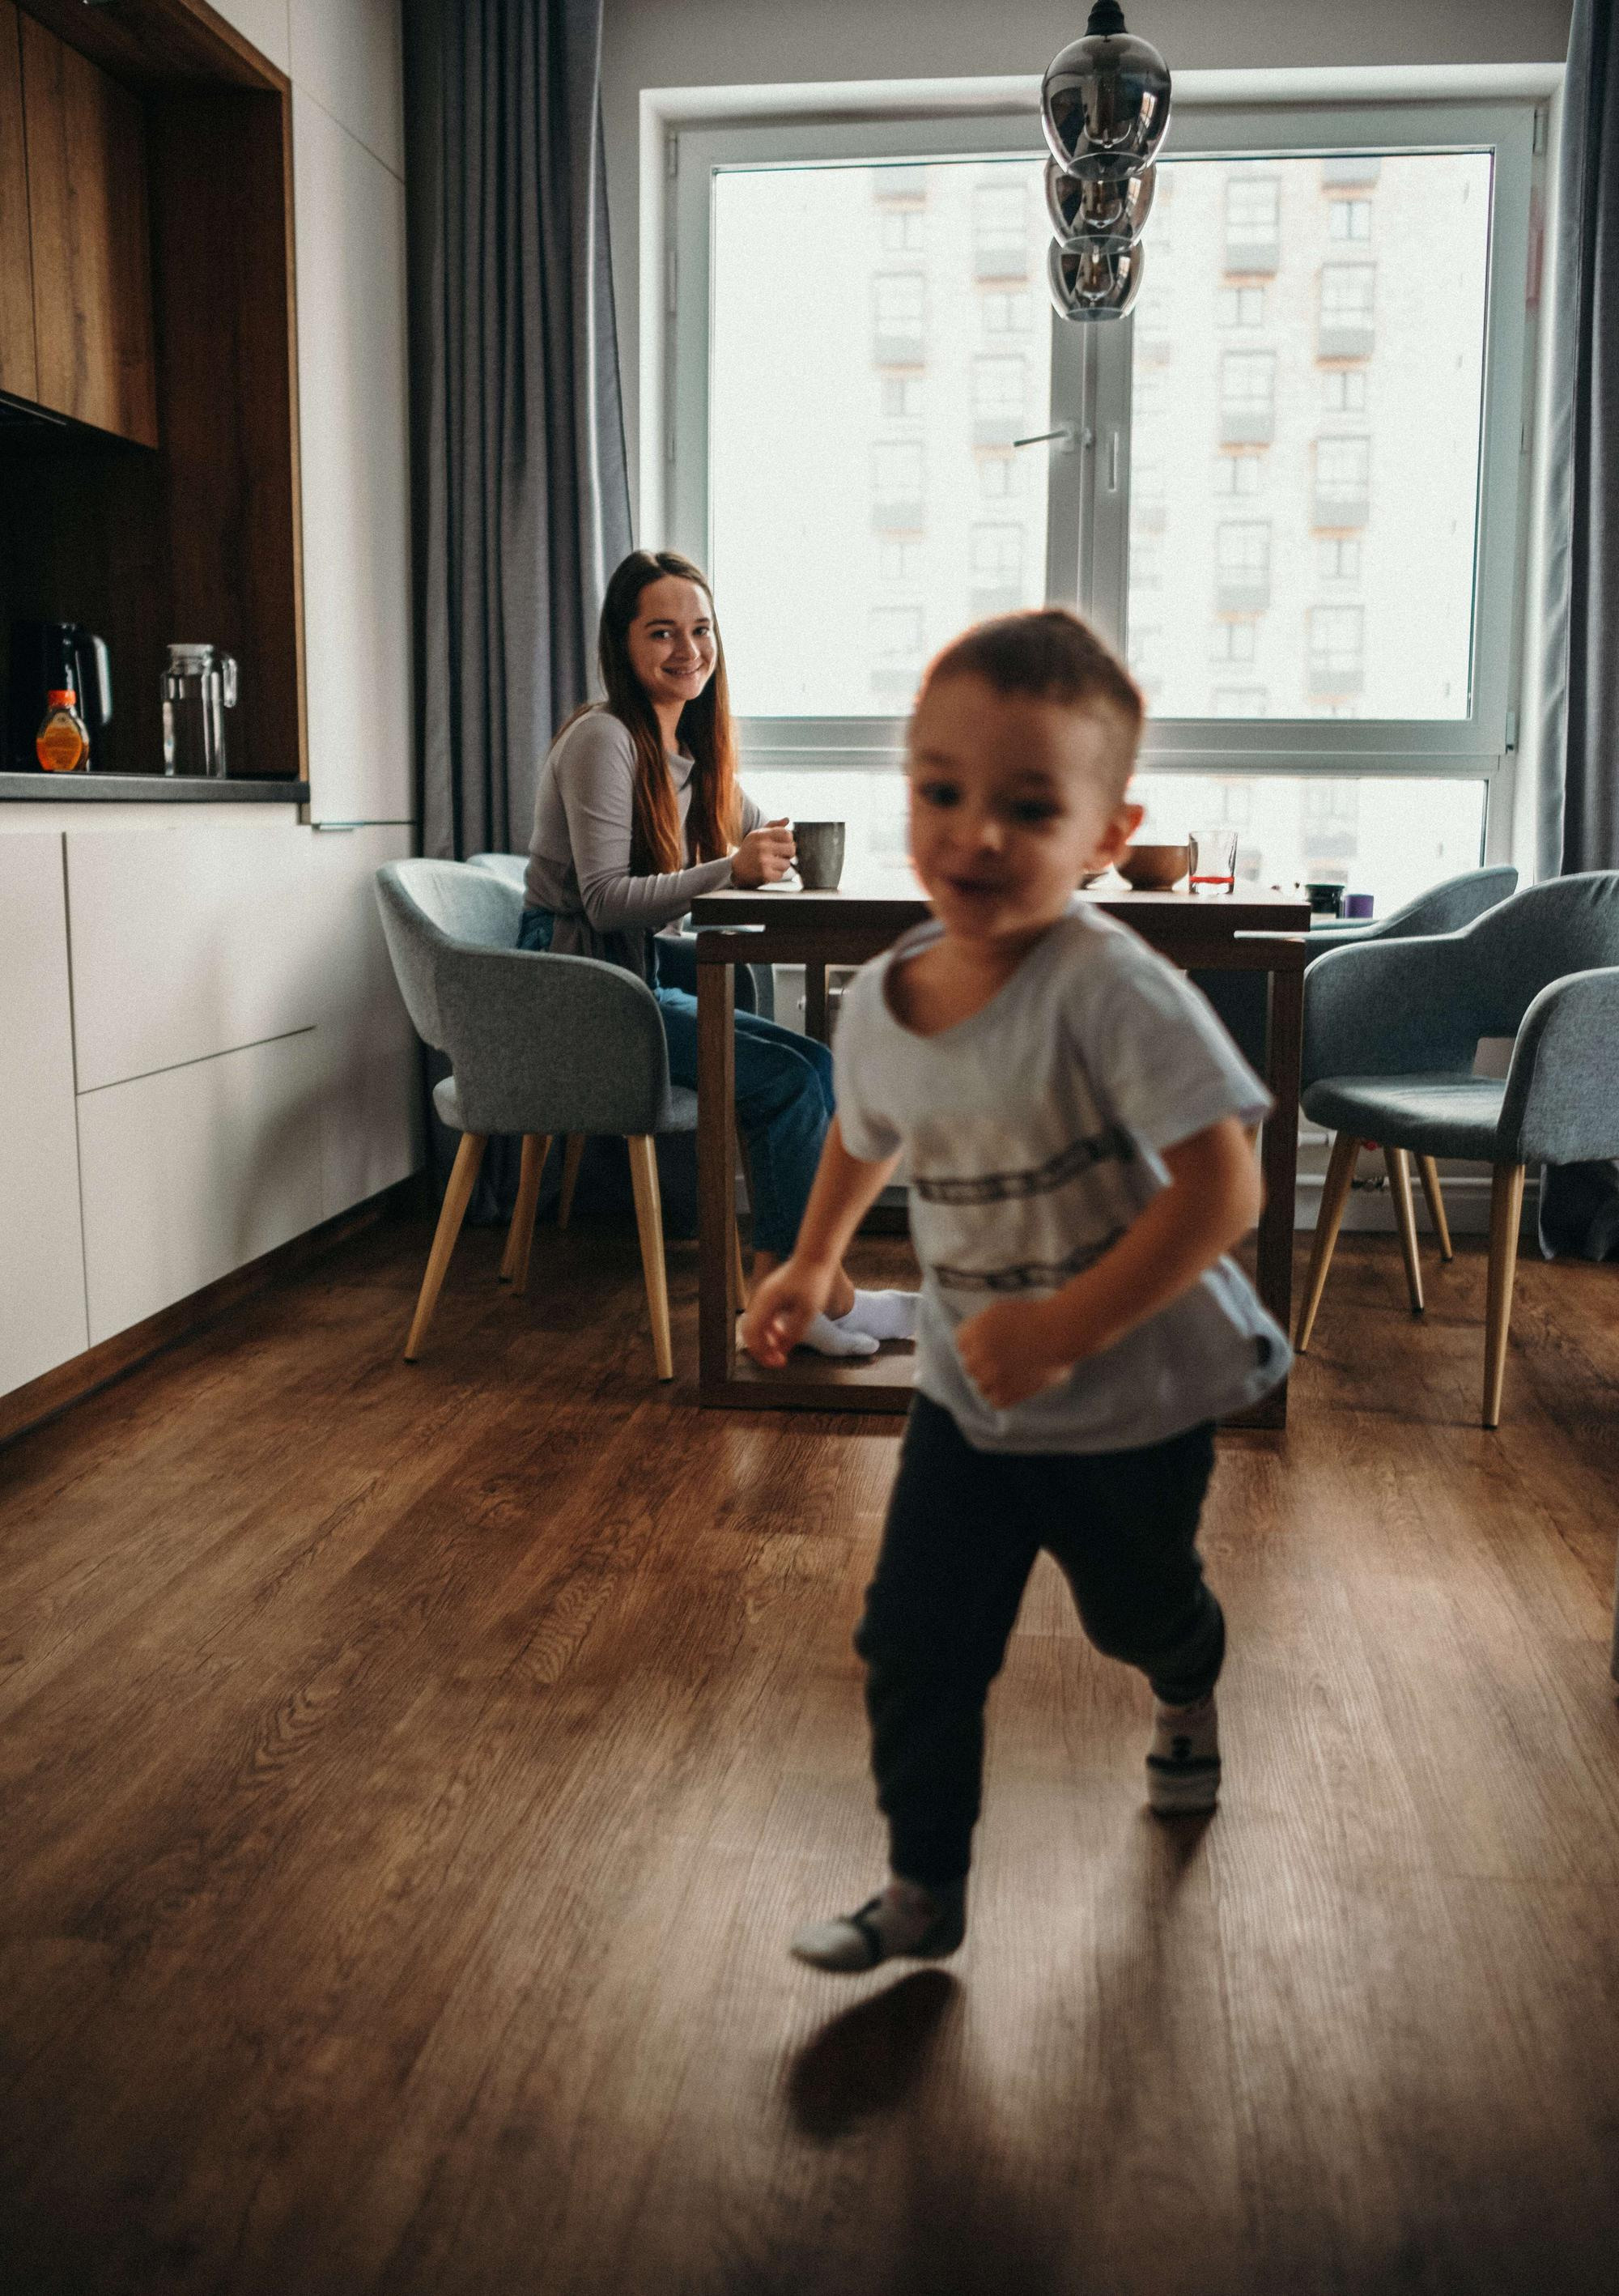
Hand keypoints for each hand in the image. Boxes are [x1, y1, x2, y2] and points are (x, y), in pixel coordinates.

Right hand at [731, 818, 795, 888]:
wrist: (738, 868)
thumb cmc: (751, 849)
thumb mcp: (758, 835)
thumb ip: (773, 826)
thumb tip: (787, 819)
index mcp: (761, 835)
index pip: (787, 835)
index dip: (789, 840)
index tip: (784, 843)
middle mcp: (761, 847)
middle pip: (791, 849)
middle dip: (789, 853)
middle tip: (782, 854)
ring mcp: (763, 861)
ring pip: (787, 863)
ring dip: (782, 865)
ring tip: (773, 863)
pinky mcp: (764, 874)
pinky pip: (781, 874)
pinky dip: (777, 874)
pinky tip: (769, 870)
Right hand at [741, 1257, 834, 1366]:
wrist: (814, 1256)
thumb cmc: (813, 1281)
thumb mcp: (808, 1311)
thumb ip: (795, 1331)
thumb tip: (783, 1349)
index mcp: (766, 1303)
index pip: (753, 1335)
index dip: (763, 1353)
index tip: (779, 1362)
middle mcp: (760, 1300)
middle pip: (750, 1333)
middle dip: (762, 1350)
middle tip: (779, 1361)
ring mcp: (763, 1297)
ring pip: (756, 1326)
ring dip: (767, 1340)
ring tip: (783, 1349)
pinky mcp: (770, 1296)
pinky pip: (764, 1318)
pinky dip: (770, 1330)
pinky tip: (784, 1334)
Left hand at [954, 1298, 1072, 1409]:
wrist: (1060, 1331)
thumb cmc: (1034, 1316)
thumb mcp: (999, 1310)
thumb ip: (980, 1325)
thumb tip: (970, 1337)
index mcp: (974, 1332)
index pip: (960, 1344)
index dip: (974, 1344)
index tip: (988, 1345)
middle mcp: (979, 1355)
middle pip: (968, 1366)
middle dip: (981, 1363)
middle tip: (1001, 1360)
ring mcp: (993, 1376)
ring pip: (980, 1385)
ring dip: (992, 1381)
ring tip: (1009, 1374)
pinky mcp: (1008, 1392)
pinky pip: (995, 1401)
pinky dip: (1003, 1396)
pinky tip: (1014, 1386)